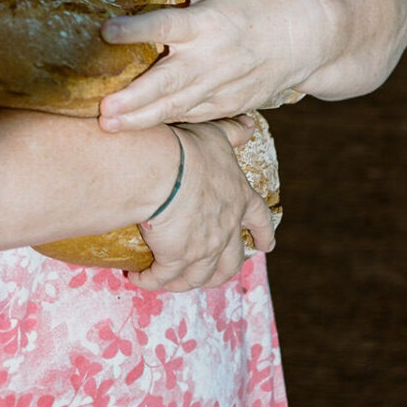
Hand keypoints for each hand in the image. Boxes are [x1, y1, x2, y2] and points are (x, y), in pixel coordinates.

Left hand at [98, 0, 319, 129]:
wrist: (300, 39)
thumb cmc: (252, 4)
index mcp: (204, 22)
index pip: (164, 25)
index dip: (135, 29)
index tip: (105, 32)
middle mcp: (210, 58)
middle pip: (167, 81)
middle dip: (134, 98)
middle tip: (102, 109)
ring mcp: (219, 86)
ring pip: (176, 107)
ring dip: (141, 119)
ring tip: (109, 126)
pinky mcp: (227, 105)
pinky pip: (192, 116)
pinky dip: (166, 123)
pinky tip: (138, 128)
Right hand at [129, 118, 275, 291]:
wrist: (165, 170)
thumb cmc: (190, 148)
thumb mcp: (216, 136)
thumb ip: (232, 133)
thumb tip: (248, 125)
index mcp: (239, 199)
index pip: (259, 219)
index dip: (264, 233)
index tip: (267, 246)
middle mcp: (226, 229)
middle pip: (232, 261)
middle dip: (224, 270)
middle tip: (215, 275)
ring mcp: (203, 248)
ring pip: (201, 276)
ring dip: (187, 281)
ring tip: (174, 280)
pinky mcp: (176, 258)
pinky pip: (162, 277)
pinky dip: (151, 281)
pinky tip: (139, 278)